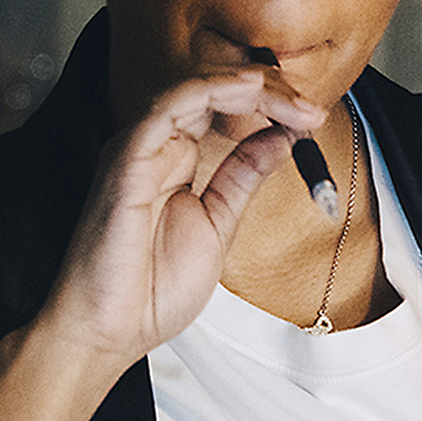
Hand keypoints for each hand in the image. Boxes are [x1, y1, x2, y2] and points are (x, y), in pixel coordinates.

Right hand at [33, 67, 327, 363]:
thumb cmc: (149, 289)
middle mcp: (156, 149)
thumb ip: (244, 177)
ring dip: (246, 87)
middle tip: (311, 107)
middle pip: (212, 94)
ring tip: (290, 98)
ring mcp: (139, 152)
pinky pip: (167, 110)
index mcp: (175, 162)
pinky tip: (247, 92)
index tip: (313, 119)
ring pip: (192, 91)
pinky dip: (210, 92)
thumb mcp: (218, 225)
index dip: (271, 106)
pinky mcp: (126, 162)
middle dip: (267, 92)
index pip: (223, 111)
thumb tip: (282, 138)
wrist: (108, 333)